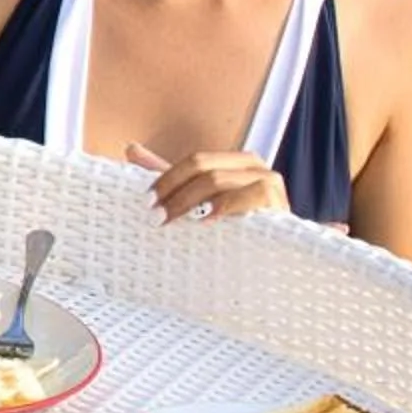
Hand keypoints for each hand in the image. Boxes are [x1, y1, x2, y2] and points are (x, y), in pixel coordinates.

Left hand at [127, 141, 288, 224]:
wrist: (268, 264)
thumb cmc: (231, 230)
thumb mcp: (198, 200)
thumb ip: (169, 175)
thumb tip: (131, 148)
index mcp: (237, 161)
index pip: (196, 159)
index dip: (168, 178)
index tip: (146, 200)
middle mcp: (255, 166)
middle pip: (204, 167)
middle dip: (173, 191)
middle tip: (153, 215)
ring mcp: (269, 184)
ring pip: (219, 180)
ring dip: (189, 200)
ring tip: (170, 220)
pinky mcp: (280, 206)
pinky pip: (251, 195)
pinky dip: (225, 205)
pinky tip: (206, 220)